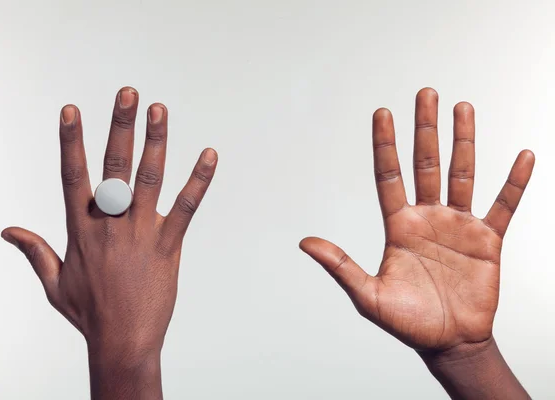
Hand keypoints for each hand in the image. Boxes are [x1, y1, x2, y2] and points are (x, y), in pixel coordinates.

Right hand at [1, 87, 217, 398]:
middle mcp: (110, 224)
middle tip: (128, 93)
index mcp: (82, 229)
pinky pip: (186, 209)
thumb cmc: (89, 313)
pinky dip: (199, 181)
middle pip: (113, 167)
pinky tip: (209, 156)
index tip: (72, 110)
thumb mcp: (54, 282)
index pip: (72, 175)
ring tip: (160, 110)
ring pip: (149, 180)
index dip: (71, 141)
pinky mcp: (169, 246)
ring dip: (155, 142)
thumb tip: (7, 230)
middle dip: (120, 127)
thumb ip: (34, 250)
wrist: (123, 341)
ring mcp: (141, 233)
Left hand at [300, 88, 533, 352]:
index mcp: (398, 226)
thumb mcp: (367, 295)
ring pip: (461, 174)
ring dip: (463, 141)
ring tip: (463, 107)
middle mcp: (427, 217)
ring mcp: (458, 225)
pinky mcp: (487, 239)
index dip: (385, 145)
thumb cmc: (407, 322)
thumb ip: (340, 265)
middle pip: (425, 164)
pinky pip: (504, 205)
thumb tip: (304, 242)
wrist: (448, 342)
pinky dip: (513, 182)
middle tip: (425, 94)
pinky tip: (522, 156)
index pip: (389, 176)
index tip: (382, 113)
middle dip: (425, 129)